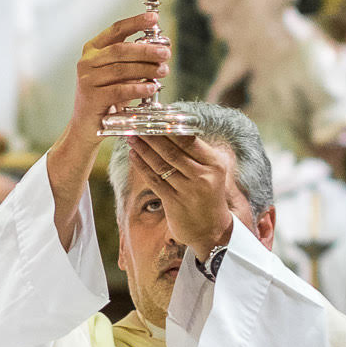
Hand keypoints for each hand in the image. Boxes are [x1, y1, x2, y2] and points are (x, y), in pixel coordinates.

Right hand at [65, 13, 171, 147]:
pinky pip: (119, 90)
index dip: (135, 22)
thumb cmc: (106, 97)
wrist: (86, 126)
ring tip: (163, 71)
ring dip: (146, 69)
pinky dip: (138, 88)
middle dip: (146, 50)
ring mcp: (87, 79)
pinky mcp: (92, 98)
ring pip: (121, 69)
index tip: (154, 18)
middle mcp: (87, 61)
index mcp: (93, 49)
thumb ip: (133, 61)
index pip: (116, 30)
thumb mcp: (118, 75)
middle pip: (120, 50)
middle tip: (166, 53)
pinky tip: (152, 87)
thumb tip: (160, 50)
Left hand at [127, 133, 234, 260]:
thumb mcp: (212, 172)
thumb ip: (196, 154)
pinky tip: (133, 155)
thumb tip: (171, 128)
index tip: (155, 116)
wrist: (212, 230)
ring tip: (131, 136)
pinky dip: (141, 166)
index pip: (189, 139)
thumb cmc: (208, 196)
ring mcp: (188, 190)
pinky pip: (154, 179)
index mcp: (215, 163)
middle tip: (136, 123)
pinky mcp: (174, 202)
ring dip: (143, 148)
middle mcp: (203, 175)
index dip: (169, 126)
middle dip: (151, 135)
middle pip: (172, 150)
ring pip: (161, 163)